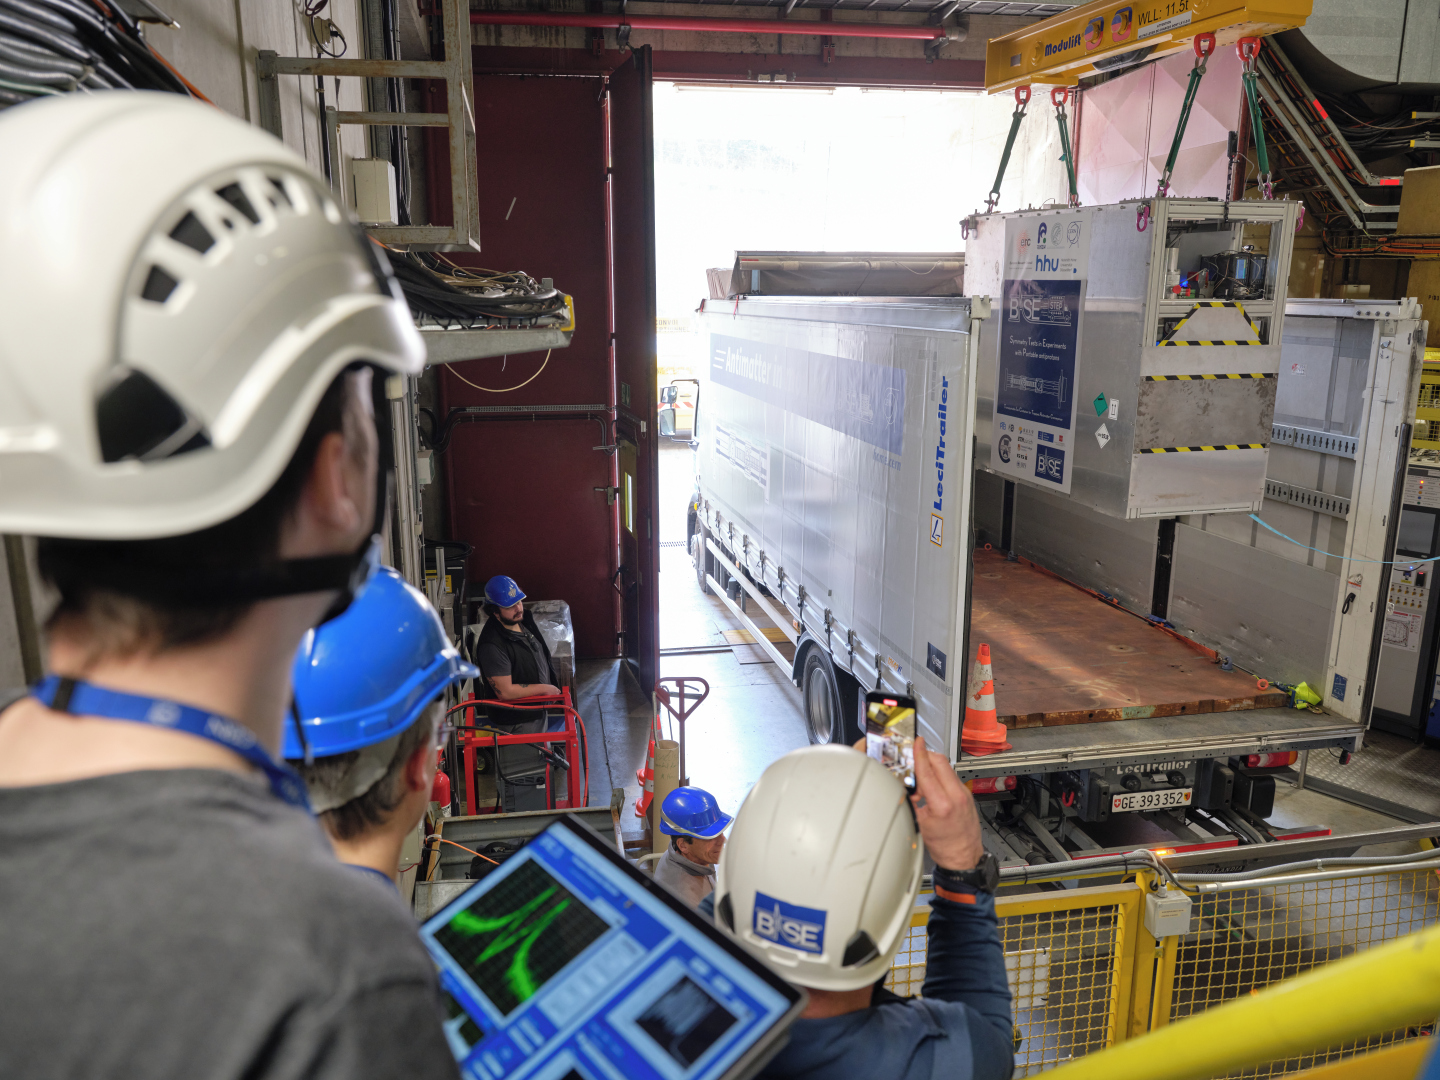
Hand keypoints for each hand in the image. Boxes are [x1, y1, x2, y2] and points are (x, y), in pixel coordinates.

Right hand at [910, 736, 983, 870]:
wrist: (964, 858)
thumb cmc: (944, 847)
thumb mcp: (920, 823)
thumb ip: (913, 801)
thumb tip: (906, 785)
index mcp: (942, 804)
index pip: (928, 771)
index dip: (919, 754)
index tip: (916, 742)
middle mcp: (957, 796)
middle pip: (940, 762)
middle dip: (926, 755)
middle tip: (914, 757)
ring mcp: (964, 794)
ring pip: (947, 768)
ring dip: (932, 766)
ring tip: (921, 778)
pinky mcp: (967, 795)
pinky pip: (951, 777)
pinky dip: (940, 776)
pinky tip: (932, 786)